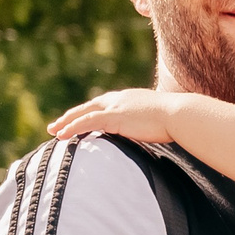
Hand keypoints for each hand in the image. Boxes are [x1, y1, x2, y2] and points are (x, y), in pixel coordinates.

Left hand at [49, 87, 201, 142]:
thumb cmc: (178, 120)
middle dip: (71, 116)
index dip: (90, 111)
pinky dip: (72, 128)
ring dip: (66, 122)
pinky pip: (86, 122)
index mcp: (130, 99)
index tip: (80, 119)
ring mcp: (115, 107)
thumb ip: (153, 124)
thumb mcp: (162, 120)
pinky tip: (61, 135)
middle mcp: (119, 99)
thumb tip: (158, 133)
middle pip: (88, 106)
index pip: (104, 104)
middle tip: (57, 124)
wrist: (181, 115)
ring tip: (53, 131)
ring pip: (83, 113)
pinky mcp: (113, 116)